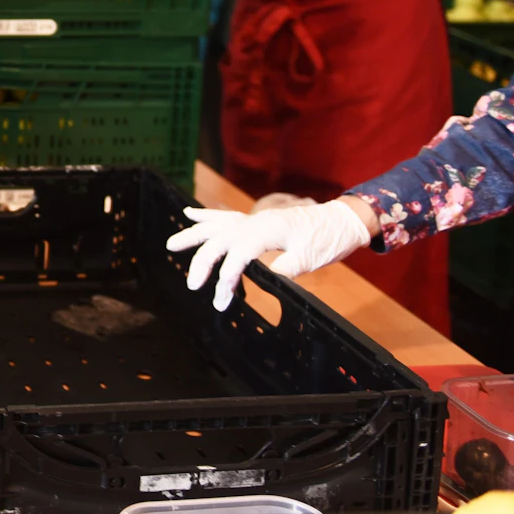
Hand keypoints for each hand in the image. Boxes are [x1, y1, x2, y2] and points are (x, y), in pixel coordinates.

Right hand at [164, 197, 375, 310]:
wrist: (342, 221)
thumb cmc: (328, 239)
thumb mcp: (312, 257)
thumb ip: (288, 267)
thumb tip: (270, 276)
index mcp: (267, 230)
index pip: (238, 253)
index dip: (227, 276)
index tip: (221, 298)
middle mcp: (255, 221)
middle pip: (219, 239)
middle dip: (203, 261)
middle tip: (193, 285)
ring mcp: (254, 219)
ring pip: (216, 225)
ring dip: (193, 235)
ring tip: (171, 245)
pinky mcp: (256, 221)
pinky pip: (225, 217)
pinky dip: (206, 216)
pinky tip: (190, 214)